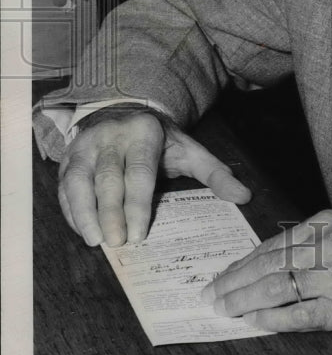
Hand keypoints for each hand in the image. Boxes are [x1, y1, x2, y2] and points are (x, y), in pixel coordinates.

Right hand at [58, 108, 250, 246]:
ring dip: (83, 213)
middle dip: (111, 213)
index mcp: (144, 132)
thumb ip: (216, 173)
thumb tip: (244, 197)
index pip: (140, 171)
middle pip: (108, 178)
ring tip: (94, 241)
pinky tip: (81, 230)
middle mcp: (112, 136)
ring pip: (79, 180)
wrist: (126, 111)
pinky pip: (65, 185)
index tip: (139, 233)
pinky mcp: (69, 157)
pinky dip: (70, 210)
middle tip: (116, 243)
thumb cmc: (162, 141)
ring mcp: (87, 145)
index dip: (137, 204)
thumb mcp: (191, 151)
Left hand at [200, 208, 331, 332]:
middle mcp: (328, 243)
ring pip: (278, 286)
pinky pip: (301, 314)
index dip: (244, 261)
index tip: (224, 273)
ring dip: (245, 299)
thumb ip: (317, 242)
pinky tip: (255, 321)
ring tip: (225, 308)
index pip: (274, 244)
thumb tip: (274, 263)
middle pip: (269, 263)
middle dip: (235, 280)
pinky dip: (274, 318)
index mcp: (327, 223)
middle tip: (211, 293)